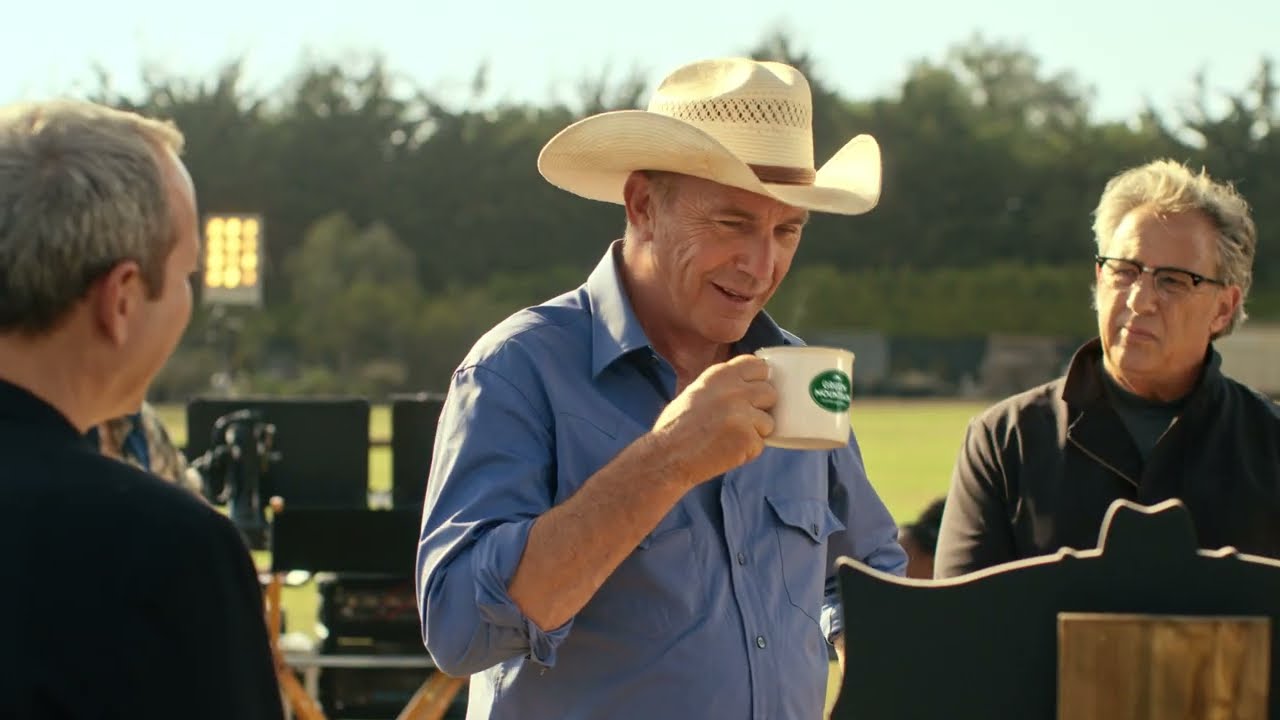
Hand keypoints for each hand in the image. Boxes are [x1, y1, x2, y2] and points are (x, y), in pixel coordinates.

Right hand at [651, 354, 776, 484]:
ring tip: (729, 438)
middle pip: (770, 393)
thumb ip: (724, 385)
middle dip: (760, 408)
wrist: (667, 457)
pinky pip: (761, 444)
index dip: (759, 381)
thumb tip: (749, 386)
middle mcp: (734, 390)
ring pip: (768, 421)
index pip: (758, 366)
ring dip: (754, 433)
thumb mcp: (697, 391)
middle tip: (740, 421)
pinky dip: (748, 452)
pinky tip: (727, 451)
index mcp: (720, 375)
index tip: (753, 393)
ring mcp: (742, 414)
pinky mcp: (747, 438)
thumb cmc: (676, 428)